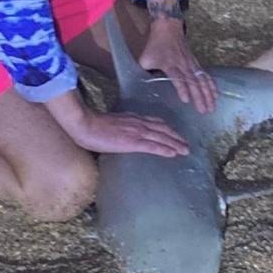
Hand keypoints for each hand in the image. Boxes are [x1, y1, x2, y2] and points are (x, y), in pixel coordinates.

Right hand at [46, 91, 188, 156]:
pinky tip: (173, 154)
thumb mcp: (112, 123)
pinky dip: (165, 149)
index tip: (176, 134)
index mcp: (133, 118)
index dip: (168, 129)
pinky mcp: (132, 142)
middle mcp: (139, 123)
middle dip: (176, 137)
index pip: (156, 123)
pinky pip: (153, 146)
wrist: (86, 124)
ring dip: (175, 144)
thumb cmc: (93, 125)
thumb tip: (123, 135)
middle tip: (186, 145)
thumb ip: (121, 128)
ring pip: (162, 138)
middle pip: (163, 129)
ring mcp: (137, 132)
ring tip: (185, 150)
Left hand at [139, 11, 217, 114]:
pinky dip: (211, 85)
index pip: (177, 78)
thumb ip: (146, 74)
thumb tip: (144, 88)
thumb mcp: (145, 59)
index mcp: (170, 65)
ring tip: (212, 106)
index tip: (186, 100)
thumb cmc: (155, 45)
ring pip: (202, 80)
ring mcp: (191, 64)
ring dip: (208, 94)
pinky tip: (216, 94)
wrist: (168, 27)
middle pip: (193, 82)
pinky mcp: (196, 63)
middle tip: (204, 111)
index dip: (182, 88)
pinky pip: (205, 75)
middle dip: (200, 97)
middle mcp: (183, 65)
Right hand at [248, 38, 272, 102]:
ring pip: (269, 66)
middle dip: (259, 77)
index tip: (244, 84)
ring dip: (269, 73)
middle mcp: (266, 57)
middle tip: (259, 88)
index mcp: (262, 61)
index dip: (245, 75)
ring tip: (271, 84)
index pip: (248, 68)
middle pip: (258, 68)